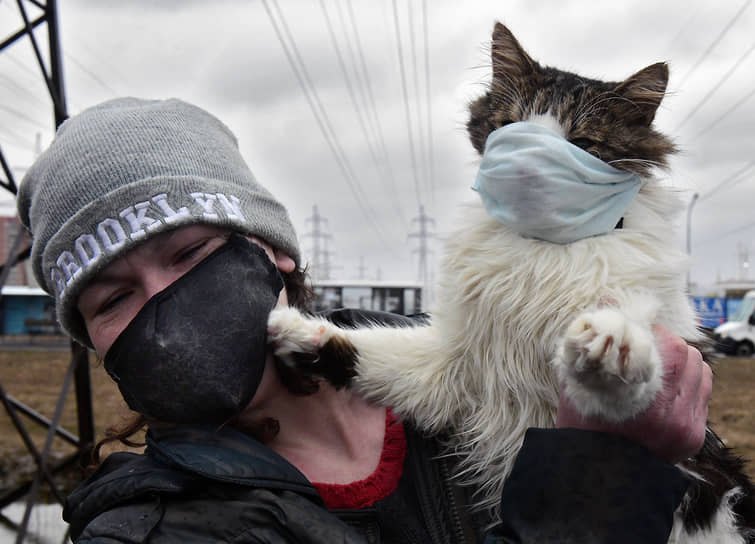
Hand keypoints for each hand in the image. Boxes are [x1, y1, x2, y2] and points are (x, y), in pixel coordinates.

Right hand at [556, 324, 711, 463]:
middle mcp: (672, 415)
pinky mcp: (694, 436)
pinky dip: (689, 381)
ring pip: (700, 370)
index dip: (651, 331)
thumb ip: (595, 343)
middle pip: (687, 354)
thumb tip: (607, 301)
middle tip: (645, 345)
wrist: (596, 476)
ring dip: (682, 360)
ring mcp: (687, 427)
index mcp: (643, 400)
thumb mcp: (579, 383)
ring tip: (657, 365)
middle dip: (666, 343)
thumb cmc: (581, 427)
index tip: (636, 331)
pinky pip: (703, 392)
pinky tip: (666, 385)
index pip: (666, 346)